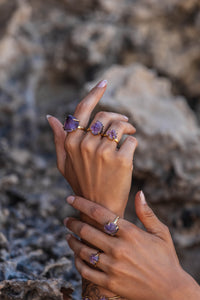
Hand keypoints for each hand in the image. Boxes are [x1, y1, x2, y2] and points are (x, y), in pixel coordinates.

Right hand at [47, 80, 136, 215]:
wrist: (100, 208)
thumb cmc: (82, 184)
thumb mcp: (64, 163)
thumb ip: (59, 139)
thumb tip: (50, 117)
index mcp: (71, 142)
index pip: (82, 109)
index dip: (94, 93)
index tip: (104, 82)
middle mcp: (85, 144)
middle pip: (104, 115)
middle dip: (116, 116)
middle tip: (125, 122)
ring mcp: (103, 152)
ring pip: (119, 124)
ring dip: (127, 126)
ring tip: (130, 131)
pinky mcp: (121, 160)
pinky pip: (131, 139)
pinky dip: (133, 141)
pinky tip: (130, 150)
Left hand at [64, 193, 199, 299]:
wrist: (171, 292)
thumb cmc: (166, 258)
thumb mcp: (161, 233)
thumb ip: (146, 213)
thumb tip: (139, 193)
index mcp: (130, 232)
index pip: (98, 213)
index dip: (81, 204)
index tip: (70, 199)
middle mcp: (119, 248)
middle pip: (86, 231)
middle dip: (73, 223)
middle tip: (67, 219)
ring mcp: (113, 267)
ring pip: (83, 251)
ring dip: (72, 242)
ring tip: (68, 236)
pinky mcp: (110, 283)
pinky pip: (86, 271)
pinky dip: (78, 262)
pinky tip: (76, 257)